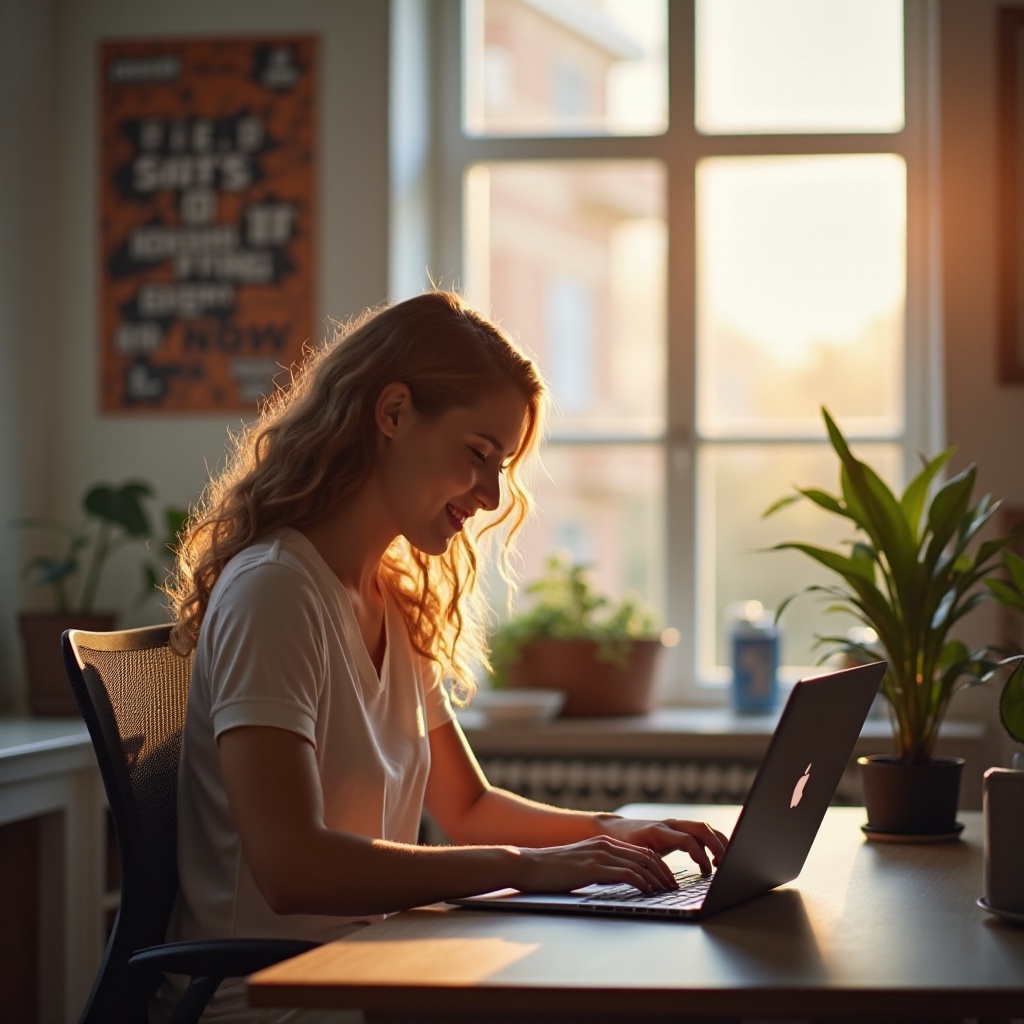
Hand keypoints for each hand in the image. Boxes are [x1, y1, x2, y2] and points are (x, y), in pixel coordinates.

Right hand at [511, 835, 680, 894]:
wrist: (528, 865)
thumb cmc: (552, 871)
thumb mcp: (582, 866)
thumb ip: (601, 869)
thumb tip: (618, 882)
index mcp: (604, 842)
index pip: (641, 852)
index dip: (659, 866)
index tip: (669, 880)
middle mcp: (605, 845)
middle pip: (646, 856)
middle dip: (665, 872)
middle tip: (675, 887)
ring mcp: (600, 854)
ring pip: (641, 864)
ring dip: (658, 879)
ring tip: (668, 891)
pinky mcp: (594, 867)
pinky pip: (627, 874)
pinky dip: (642, 883)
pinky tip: (649, 892)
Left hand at [596, 816, 728, 874]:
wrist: (614, 830)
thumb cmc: (622, 845)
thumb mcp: (633, 857)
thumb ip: (649, 868)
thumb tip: (664, 887)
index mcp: (659, 831)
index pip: (687, 839)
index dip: (700, 854)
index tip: (707, 870)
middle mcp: (670, 825)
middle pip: (701, 828)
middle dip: (718, 845)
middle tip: (726, 865)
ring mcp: (675, 826)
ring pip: (703, 828)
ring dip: (717, 843)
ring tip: (723, 864)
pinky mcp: (677, 830)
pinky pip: (699, 833)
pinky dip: (710, 844)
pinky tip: (712, 862)